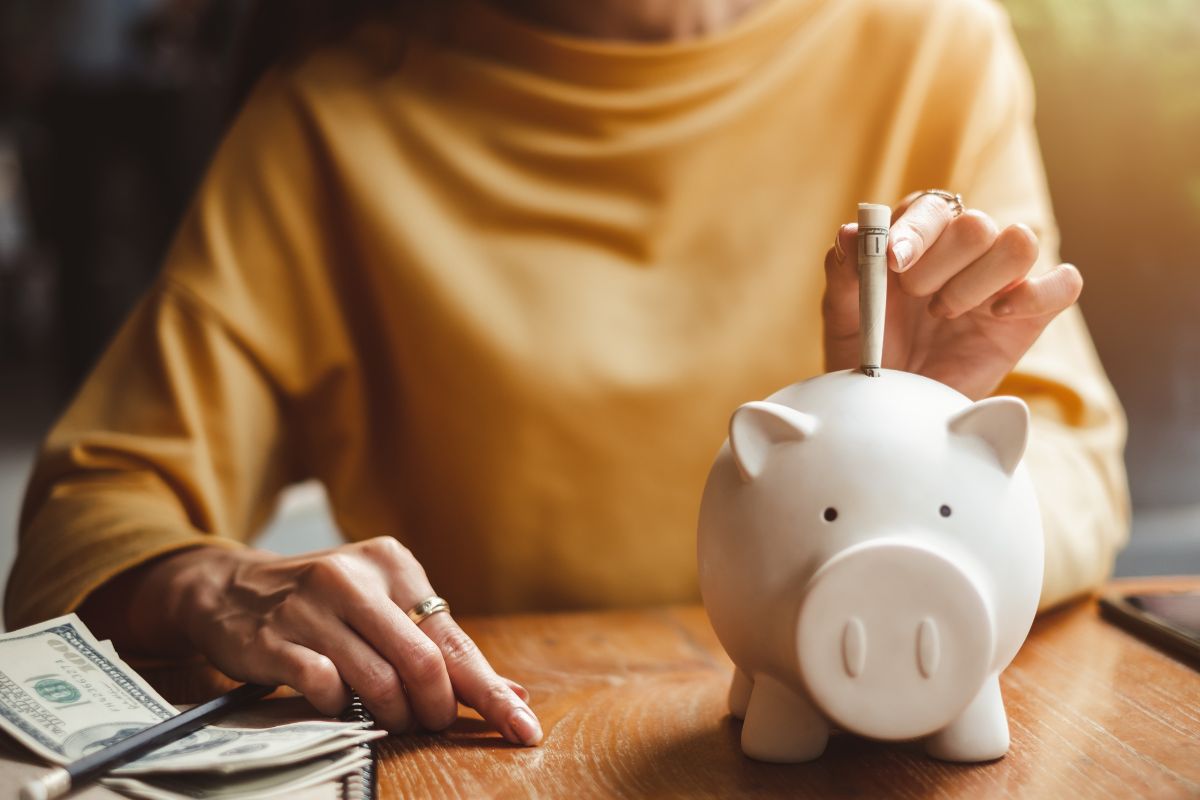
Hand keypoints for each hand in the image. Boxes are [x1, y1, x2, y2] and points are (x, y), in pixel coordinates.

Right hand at [132, 539, 541, 743]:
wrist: (229, 588)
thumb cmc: (325, 604)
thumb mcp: (383, 605)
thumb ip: (442, 647)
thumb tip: (513, 692)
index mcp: (392, 564)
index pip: (455, 639)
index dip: (491, 692)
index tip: (523, 728)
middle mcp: (353, 578)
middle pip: (424, 662)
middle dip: (438, 708)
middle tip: (432, 723)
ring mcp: (311, 607)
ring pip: (379, 681)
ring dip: (394, 716)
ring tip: (391, 719)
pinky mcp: (274, 640)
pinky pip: (326, 689)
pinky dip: (342, 708)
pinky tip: (338, 701)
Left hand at [821, 192, 1082, 398]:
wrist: (891, 403)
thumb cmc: (867, 351)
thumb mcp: (843, 314)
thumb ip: (845, 272)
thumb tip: (851, 231)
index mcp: (920, 236)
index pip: (932, 206)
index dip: (916, 230)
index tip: (893, 262)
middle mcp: (965, 249)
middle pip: (977, 223)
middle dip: (939, 265)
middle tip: (915, 298)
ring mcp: (1001, 279)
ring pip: (1021, 242)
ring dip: (978, 281)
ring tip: (944, 313)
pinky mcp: (1031, 313)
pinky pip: (1064, 283)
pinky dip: (1036, 294)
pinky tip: (995, 314)